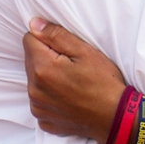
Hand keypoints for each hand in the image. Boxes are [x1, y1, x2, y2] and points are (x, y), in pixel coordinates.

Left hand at [24, 18, 125, 143]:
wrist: (115, 117)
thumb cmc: (104, 82)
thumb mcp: (85, 52)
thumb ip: (56, 36)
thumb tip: (34, 24)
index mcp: (43, 68)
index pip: (29, 39)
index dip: (47, 39)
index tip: (64, 48)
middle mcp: (34, 89)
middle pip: (31, 60)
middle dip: (47, 58)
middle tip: (72, 65)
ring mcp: (37, 107)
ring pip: (34, 80)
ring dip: (47, 77)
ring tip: (72, 81)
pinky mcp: (43, 119)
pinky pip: (40, 99)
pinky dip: (50, 96)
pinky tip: (69, 97)